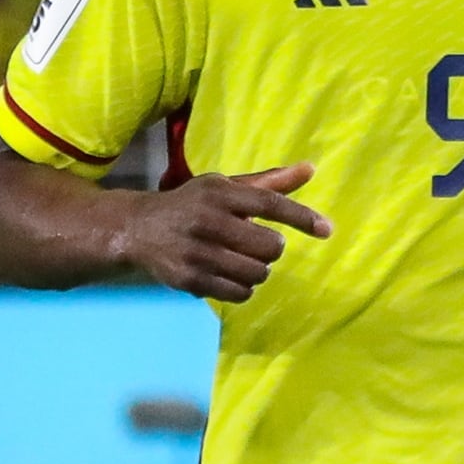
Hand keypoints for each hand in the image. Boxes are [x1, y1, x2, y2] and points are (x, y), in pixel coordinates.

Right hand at [119, 163, 331, 301]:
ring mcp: (196, 253)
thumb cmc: (191, 204)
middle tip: (257, 243)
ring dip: (258, 270)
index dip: (301, 217)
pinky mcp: (189, 280)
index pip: (269, 204)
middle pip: (269, 247)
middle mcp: (207, 221)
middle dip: (271, 248)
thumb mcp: (224, 188)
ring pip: (257, 273)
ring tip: (243, 260)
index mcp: (219, 193)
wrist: (136, 228)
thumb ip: (268, 183)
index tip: (326, 230)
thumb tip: (310, 169)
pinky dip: (243, 288)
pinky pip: (239, 294)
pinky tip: (230, 275)